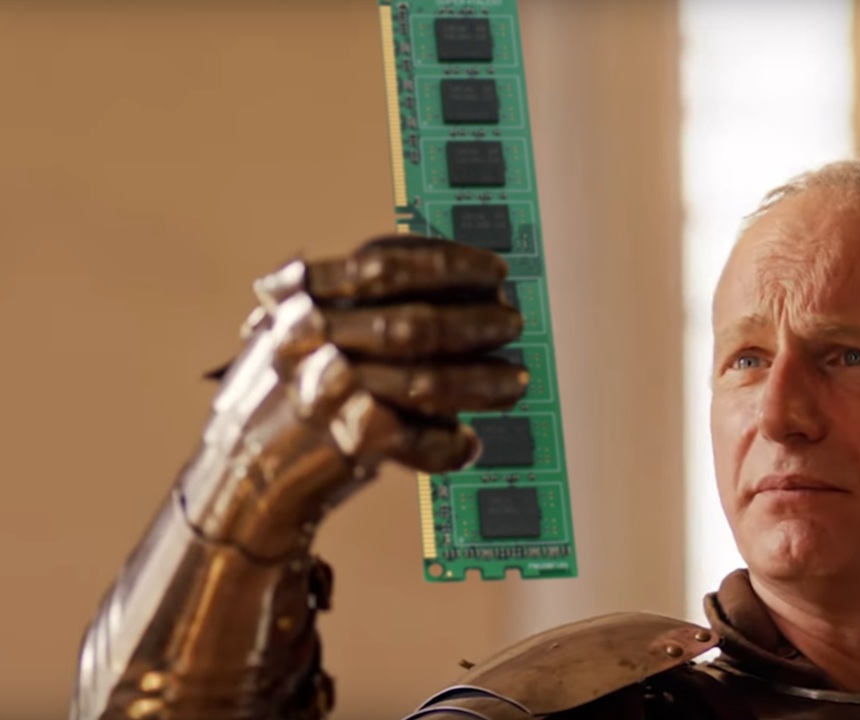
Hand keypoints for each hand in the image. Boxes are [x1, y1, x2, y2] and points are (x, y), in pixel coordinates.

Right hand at [183, 234, 527, 559]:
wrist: (234, 480)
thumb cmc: (276, 403)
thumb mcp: (292, 333)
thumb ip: (346, 301)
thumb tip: (446, 279)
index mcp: (301, 302)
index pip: (384, 263)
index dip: (448, 263)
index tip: (492, 269)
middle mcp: (311, 343)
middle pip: (412, 324)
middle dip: (475, 323)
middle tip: (512, 322)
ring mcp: (327, 394)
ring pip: (426, 383)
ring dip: (481, 383)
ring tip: (513, 381)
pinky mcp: (344, 444)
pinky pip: (417, 440)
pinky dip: (448, 445)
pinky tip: (468, 443)